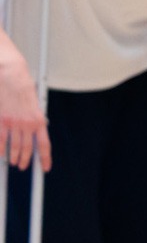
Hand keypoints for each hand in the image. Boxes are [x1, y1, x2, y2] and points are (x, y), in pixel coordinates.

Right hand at [0, 53, 47, 171]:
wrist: (10, 74)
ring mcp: (12, 122)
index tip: (45, 167)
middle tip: (23, 165)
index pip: (44, 144)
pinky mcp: (1, 120)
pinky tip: (1, 153)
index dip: (45, 158)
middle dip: (25, 159)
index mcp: (38, 119)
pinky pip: (0, 139)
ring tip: (13, 162)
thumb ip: (36, 117)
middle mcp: (26, 123)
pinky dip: (0, 148)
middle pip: (27, 148)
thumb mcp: (35, 102)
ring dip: (13, 156)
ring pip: (13, 146)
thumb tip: (38, 129)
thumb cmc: (23, 85)